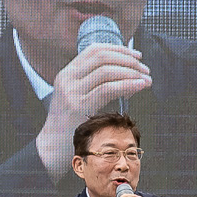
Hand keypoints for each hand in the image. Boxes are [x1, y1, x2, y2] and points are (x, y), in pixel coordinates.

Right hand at [36, 42, 152, 173]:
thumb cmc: (69, 125)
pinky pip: (107, 89)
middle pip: (102, 57)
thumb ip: (93, 85)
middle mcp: (68, 78)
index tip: (136, 56)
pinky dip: (127, 84)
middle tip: (144, 69)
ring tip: (146, 79)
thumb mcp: (76, 98)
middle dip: (128, 60)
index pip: (94, 50)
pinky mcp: (79, 106)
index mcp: (67, 73)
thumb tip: (124, 74)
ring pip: (106, 70)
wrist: (51, 147)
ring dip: (131, 72)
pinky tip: (139, 86)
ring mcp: (72, 91)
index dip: (118, 49)